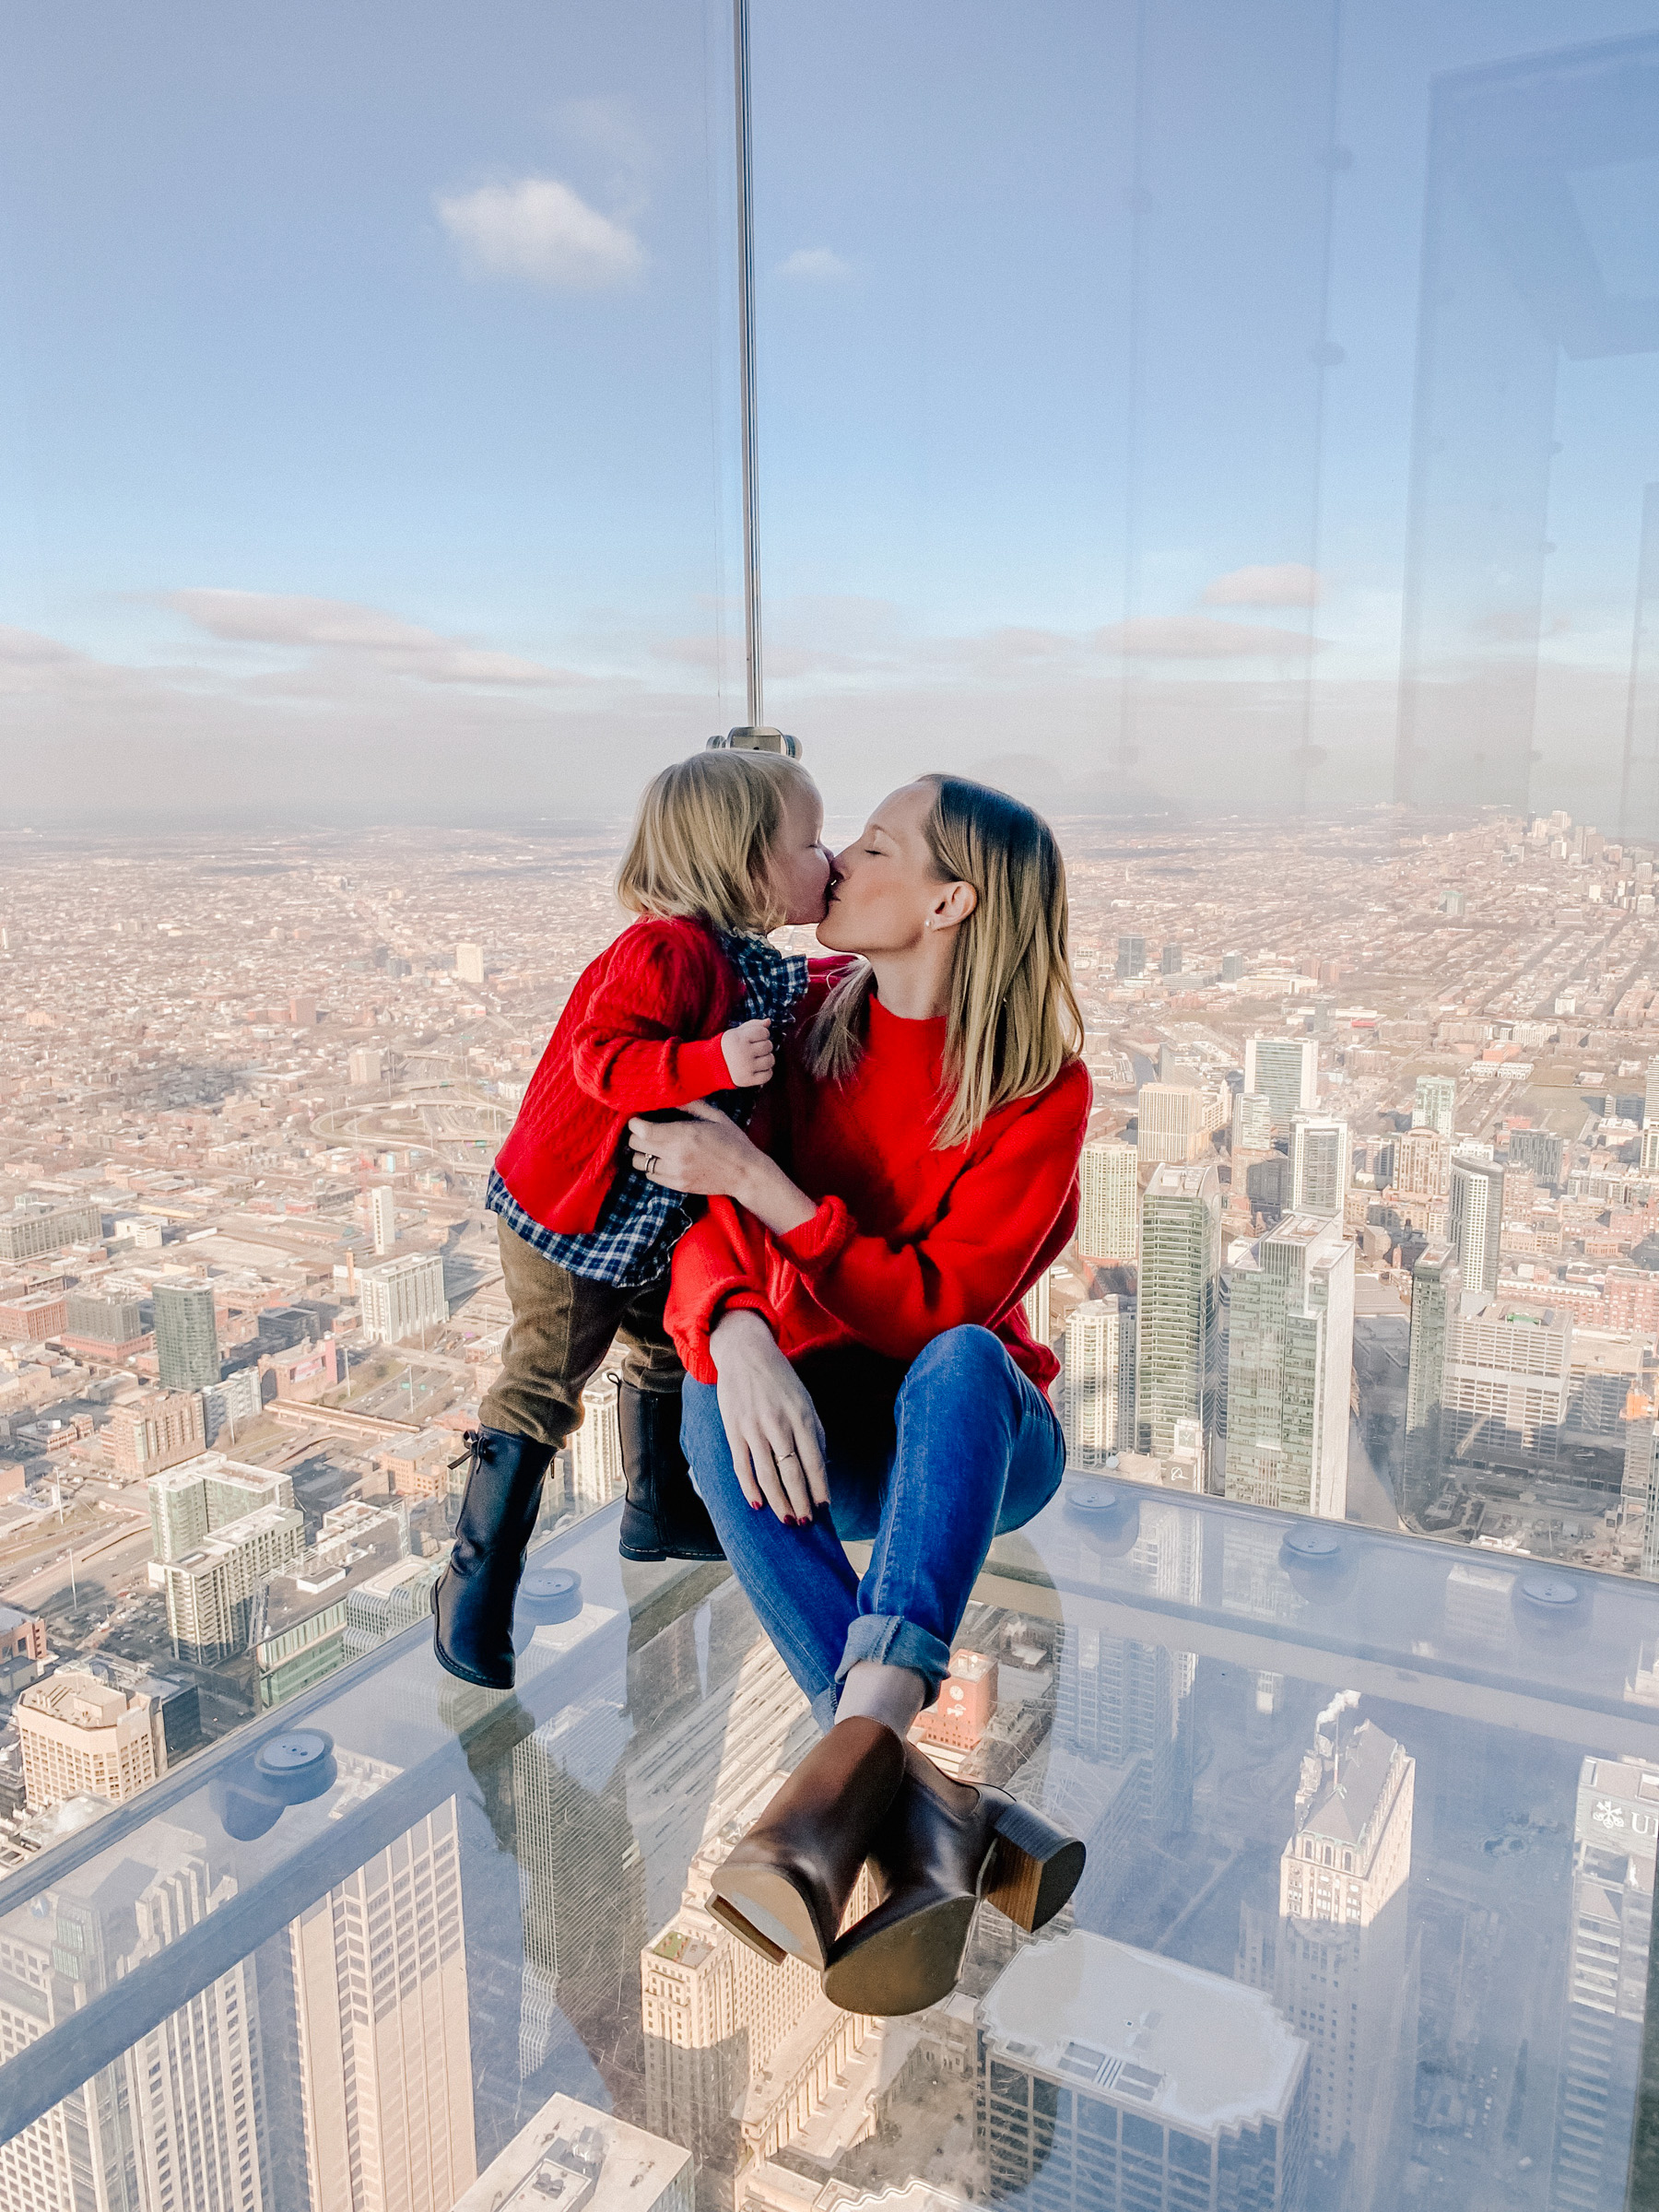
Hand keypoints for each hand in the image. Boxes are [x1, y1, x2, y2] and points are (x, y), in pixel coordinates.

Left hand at [628, 1099, 760, 1197]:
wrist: (745, 1174)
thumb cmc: (733, 1142)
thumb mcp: (716, 1117)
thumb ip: (692, 1105)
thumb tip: (672, 1096)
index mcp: (684, 1135)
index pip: (642, 1130)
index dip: (635, 1123)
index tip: (639, 1118)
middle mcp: (675, 1155)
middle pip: (636, 1145)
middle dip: (636, 1135)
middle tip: (645, 1130)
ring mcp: (675, 1173)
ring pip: (639, 1163)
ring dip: (642, 1153)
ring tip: (652, 1146)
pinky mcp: (677, 1186)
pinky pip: (651, 1176)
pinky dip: (652, 1167)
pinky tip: (663, 1160)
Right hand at [708, 1310, 828, 1522]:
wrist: (745, 1352)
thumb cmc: (780, 1379)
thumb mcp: (805, 1400)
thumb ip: (814, 1432)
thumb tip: (821, 1466)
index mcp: (802, 1416)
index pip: (814, 1461)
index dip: (820, 1488)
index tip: (824, 1508)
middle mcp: (779, 1424)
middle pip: (792, 1473)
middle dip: (801, 1502)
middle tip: (805, 1524)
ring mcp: (754, 1428)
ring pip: (768, 1475)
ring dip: (778, 1501)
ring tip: (787, 1519)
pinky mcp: (734, 1429)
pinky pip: (743, 1466)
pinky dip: (750, 1489)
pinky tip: (758, 1505)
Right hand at [721, 1018, 774, 1087]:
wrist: (711, 1067)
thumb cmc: (728, 1047)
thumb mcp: (736, 1033)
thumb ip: (753, 1025)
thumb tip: (768, 1021)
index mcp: (738, 1038)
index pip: (763, 1032)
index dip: (763, 1033)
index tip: (756, 1037)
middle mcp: (742, 1052)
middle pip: (768, 1046)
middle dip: (765, 1046)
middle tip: (756, 1049)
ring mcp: (745, 1067)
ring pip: (769, 1061)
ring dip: (768, 1058)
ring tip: (759, 1058)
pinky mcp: (747, 1080)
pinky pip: (767, 1075)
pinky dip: (767, 1072)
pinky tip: (759, 1068)